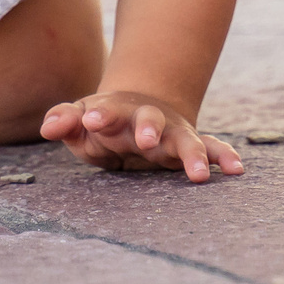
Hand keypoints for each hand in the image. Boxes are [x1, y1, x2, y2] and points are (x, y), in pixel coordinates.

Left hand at [39, 91, 244, 181]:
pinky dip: (224, 156)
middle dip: (147, 127)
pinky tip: (236, 169)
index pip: (105, 110)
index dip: (98, 114)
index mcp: (115, 111)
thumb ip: (64, 121)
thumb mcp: (80, 121)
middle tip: (144, 139)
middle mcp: (147, 119)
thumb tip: (47, 128)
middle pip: (148, 119)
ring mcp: (170, 131)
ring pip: (184, 139)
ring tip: (198, 174)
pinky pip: (211, 148)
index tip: (90, 119)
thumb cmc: (101, 121)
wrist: (138, 108)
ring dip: (192, 154)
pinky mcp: (189, 144)